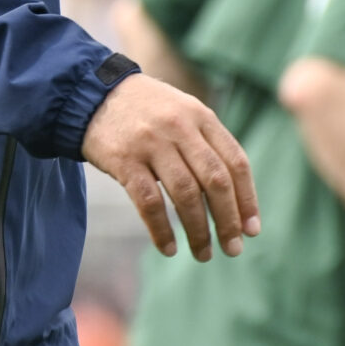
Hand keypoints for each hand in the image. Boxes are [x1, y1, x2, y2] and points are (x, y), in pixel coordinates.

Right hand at [82, 73, 258, 260]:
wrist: (92, 92)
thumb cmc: (145, 111)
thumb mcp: (182, 113)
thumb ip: (206, 144)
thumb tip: (234, 199)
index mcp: (201, 116)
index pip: (235, 162)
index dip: (247, 200)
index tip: (252, 230)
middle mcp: (180, 127)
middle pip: (215, 181)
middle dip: (228, 220)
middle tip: (233, 249)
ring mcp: (151, 143)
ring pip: (186, 195)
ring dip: (198, 230)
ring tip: (203, 253)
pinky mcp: (124, 159)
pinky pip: (149, 202)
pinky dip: (162, 230)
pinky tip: (169, 248)